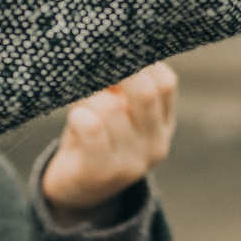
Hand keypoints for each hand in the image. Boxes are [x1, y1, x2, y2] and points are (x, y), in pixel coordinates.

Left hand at [40, 62, 177, 222]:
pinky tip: (75, 118)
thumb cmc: (93, 140)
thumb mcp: (116, 113)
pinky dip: (79, 115)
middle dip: (116, 71)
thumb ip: (119, 87)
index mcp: (163, 125)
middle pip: (146, 92)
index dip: (139, 61)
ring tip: (78, 102)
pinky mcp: (102, 173)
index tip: (113, 55)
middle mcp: (155, 145)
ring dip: (88, 97)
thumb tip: (106, 46)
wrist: (76, 193)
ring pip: (112, 107)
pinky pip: (92, 128)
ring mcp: (131, 163)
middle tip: (92, 65)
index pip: (165, 81)